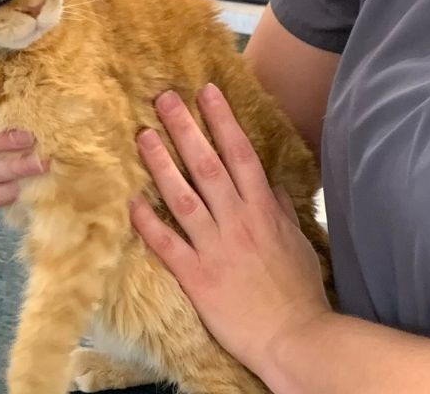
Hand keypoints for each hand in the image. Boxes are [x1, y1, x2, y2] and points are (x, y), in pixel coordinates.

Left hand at [131, 84, 331, 372]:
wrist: (295, 338)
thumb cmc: (298, 292)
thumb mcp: (296, 242)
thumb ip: (278, 210)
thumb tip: (267, 183)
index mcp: (262, 211)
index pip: (240, 154)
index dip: (223, 120)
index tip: (207, 91)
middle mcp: (237, 221)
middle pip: (207, 165)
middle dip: (185, 128)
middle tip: (164, 98)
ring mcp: (215, 248)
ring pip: (182, 196)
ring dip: (161, 163)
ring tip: (143, 135)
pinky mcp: (197, 277)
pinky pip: (166, 243)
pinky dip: (147, 222)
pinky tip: (131, 200)